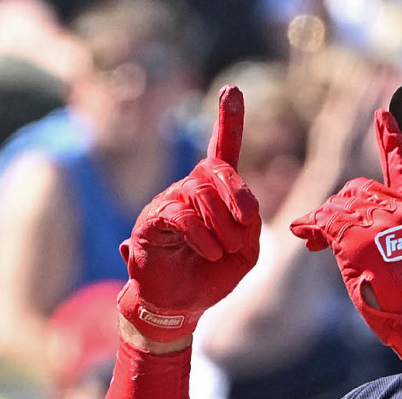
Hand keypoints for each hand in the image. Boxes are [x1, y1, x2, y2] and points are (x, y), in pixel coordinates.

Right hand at [117, 85, 261, 341]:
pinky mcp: (151, 220)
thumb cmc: (211, 276)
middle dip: (238, 195)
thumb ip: (249, 226)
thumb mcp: (245, 252)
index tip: (232, 90)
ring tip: (223, 251)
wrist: (180, 305)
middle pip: (215, 169)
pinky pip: (181, 213)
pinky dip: (202, 235)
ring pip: (199, 192)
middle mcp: (189, 190)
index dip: (228, 121)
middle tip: (248, 223)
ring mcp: (168, 202)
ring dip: (222, 224)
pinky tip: (209, 253)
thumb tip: (240, 209)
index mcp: (215, 195)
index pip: (222, 150)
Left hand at [289, 109, 401, 367]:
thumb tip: (364, 243)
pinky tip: (301, 229)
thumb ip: (388, 240)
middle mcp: (396, 210)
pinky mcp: (355, 238)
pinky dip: (310, 226)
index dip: (389, 139)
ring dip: (321, 222)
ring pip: (336, 206)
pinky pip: (325, 222)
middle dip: (338, 207)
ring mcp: (376, 221)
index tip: (383, 113)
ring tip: (312, 240)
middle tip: (323, 234)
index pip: (399, 168)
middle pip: (356, 189)